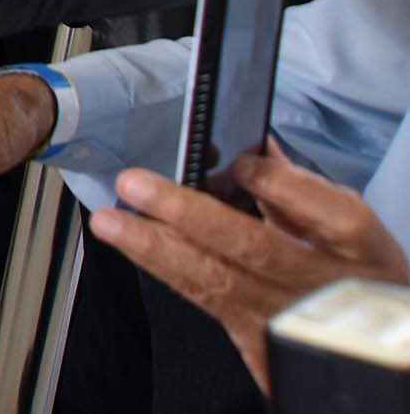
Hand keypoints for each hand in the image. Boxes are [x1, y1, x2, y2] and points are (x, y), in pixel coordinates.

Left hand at [93, 156, 409, 395]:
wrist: (382, 341)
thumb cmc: (359, 272)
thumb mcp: (347, 225)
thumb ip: (299, 187)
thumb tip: (251, 145)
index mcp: (358, 247)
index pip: (322, 212)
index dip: (277, 185)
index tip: (238, 162)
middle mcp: (323, 285)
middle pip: (254, 248)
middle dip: (186, 214)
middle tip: (135, 185)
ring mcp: (291, 322)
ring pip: (219, 284)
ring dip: (157, 249)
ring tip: (113, 221)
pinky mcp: (266, 349)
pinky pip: (210, 308)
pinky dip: (171, 277)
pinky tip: (136, 252)